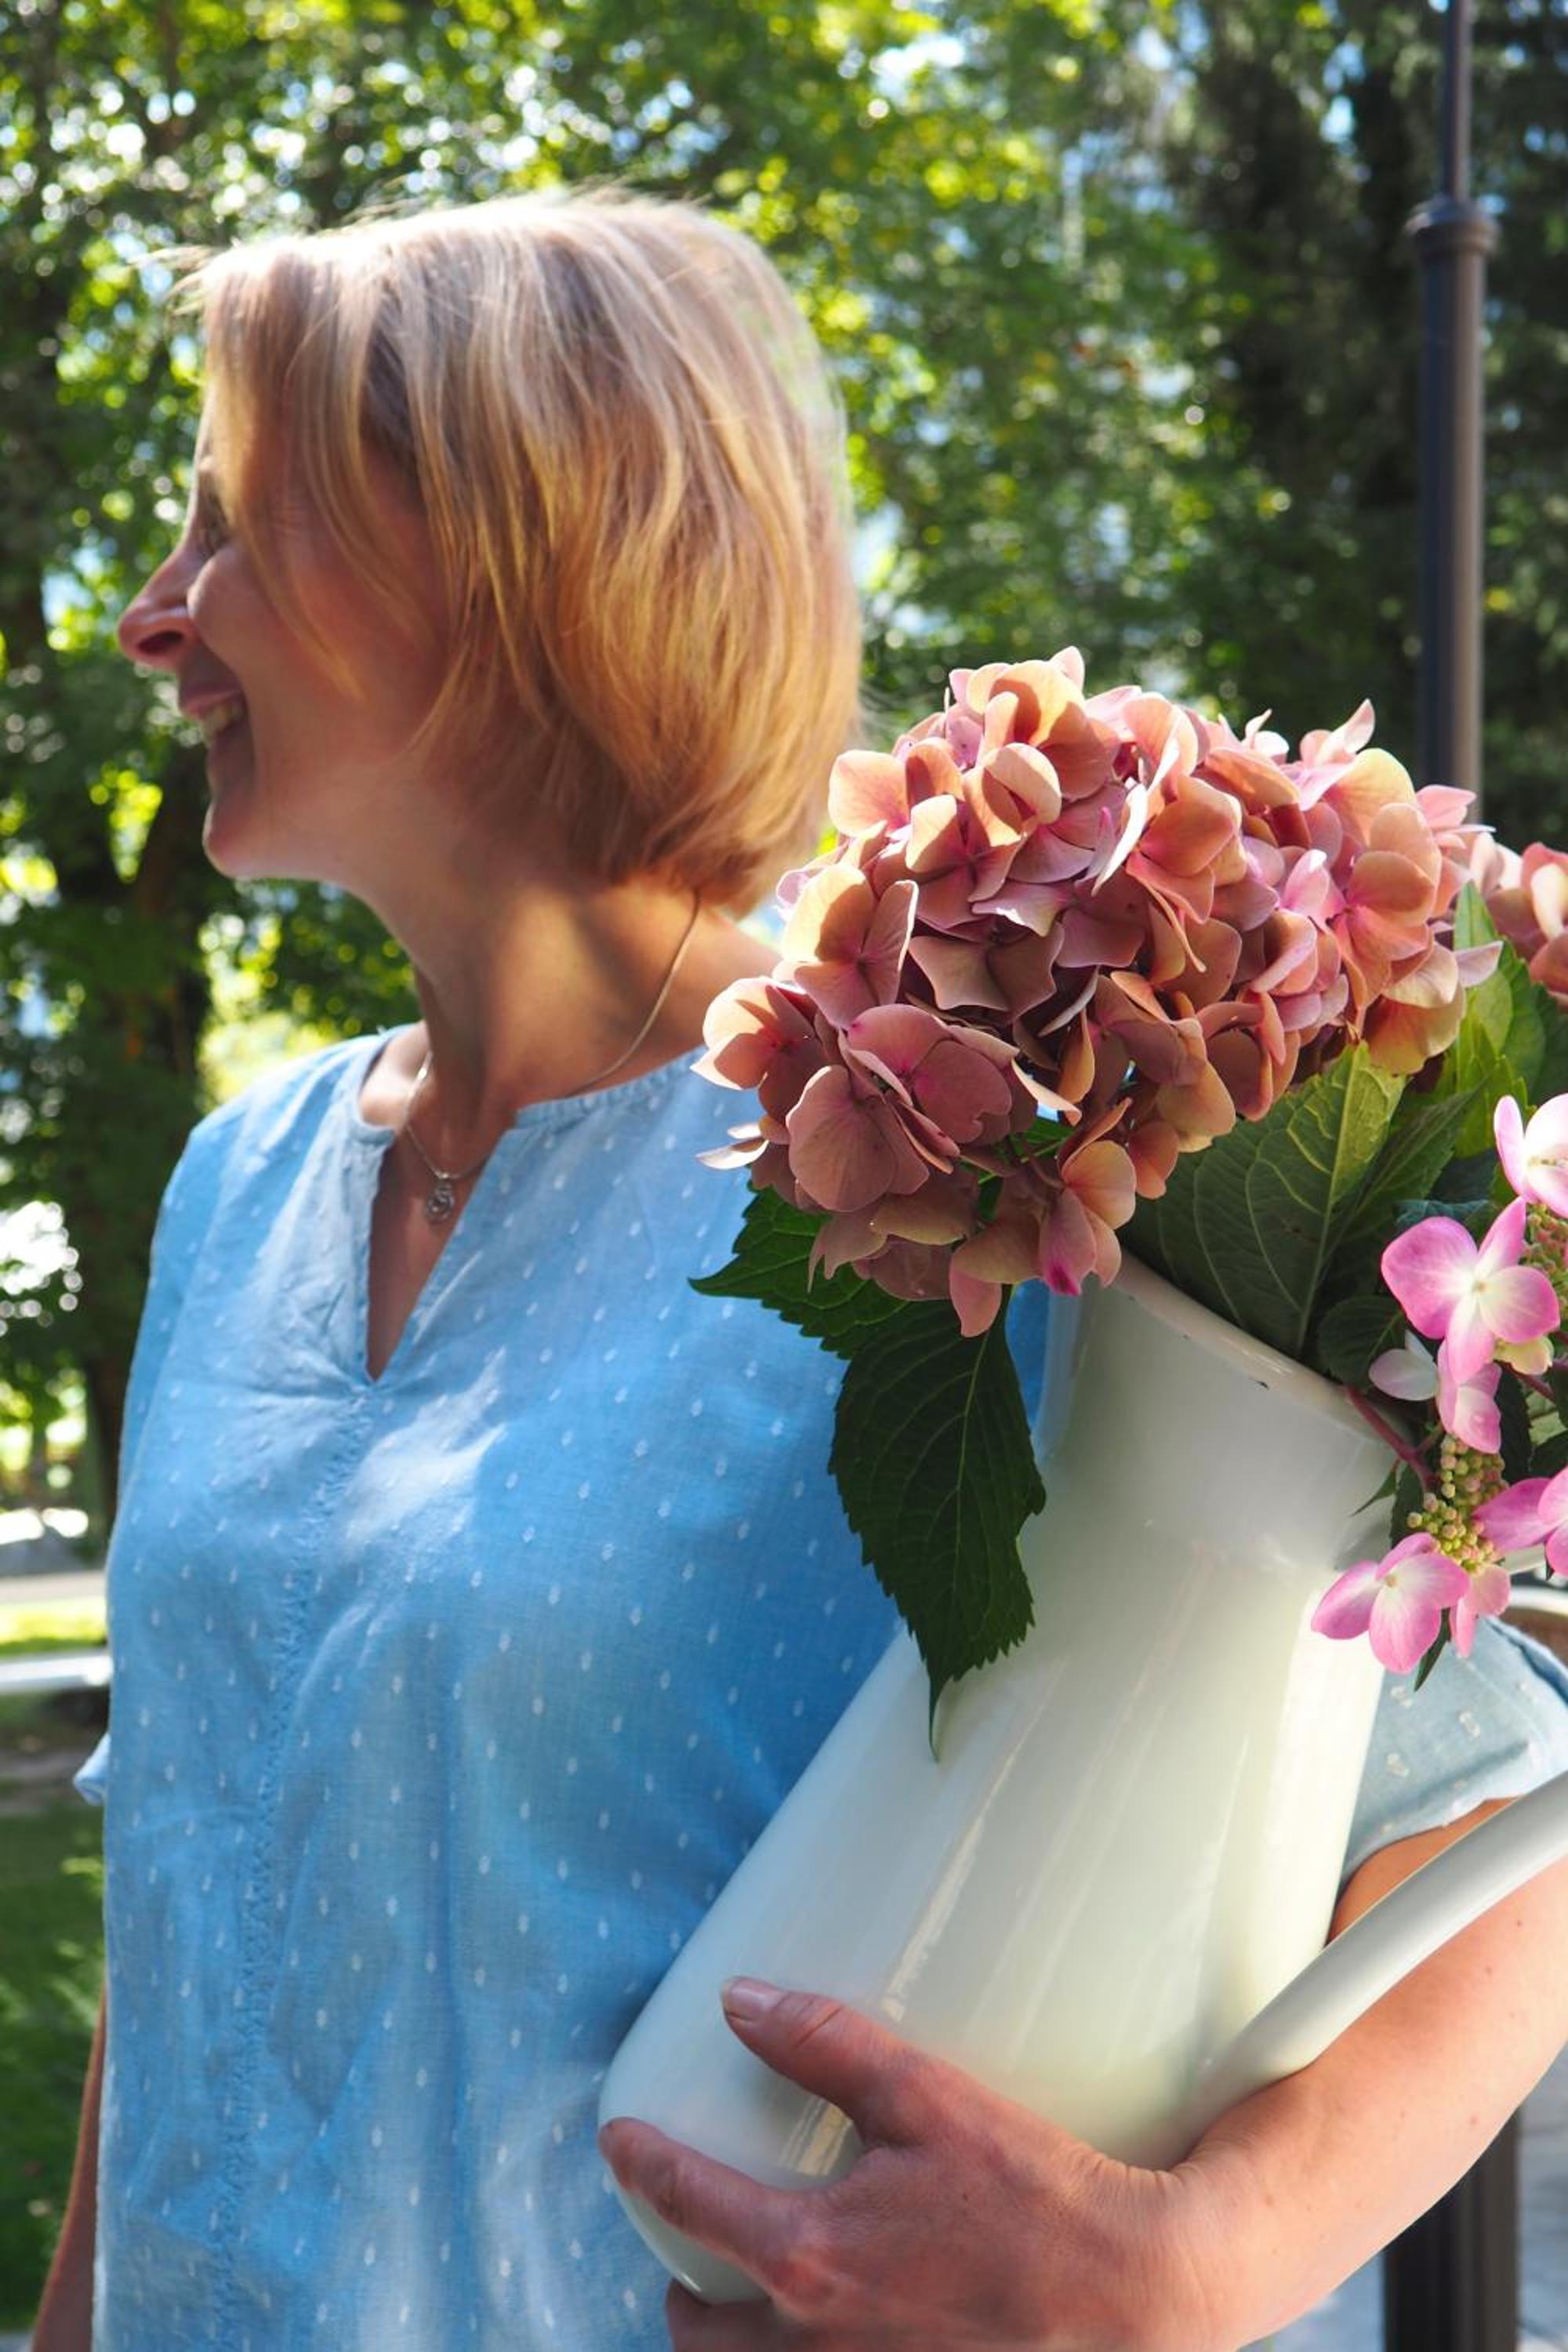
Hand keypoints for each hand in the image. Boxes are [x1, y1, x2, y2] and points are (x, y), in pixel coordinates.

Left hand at [599, 1978, 1222, 2350]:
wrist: (1137, 2299)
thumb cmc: (1038, 2198)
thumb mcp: (928, 2099)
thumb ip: (825, 2044)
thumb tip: (739, 2001)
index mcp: (807, 2256)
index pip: (684, 2203)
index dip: (641, 2162)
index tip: (620, 2139)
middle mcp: (812, 2342)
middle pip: (696, 2330)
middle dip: (682, 2290)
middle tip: (695, 2245)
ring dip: (733, 2338)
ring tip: (754, 2297)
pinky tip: (833, 2330)